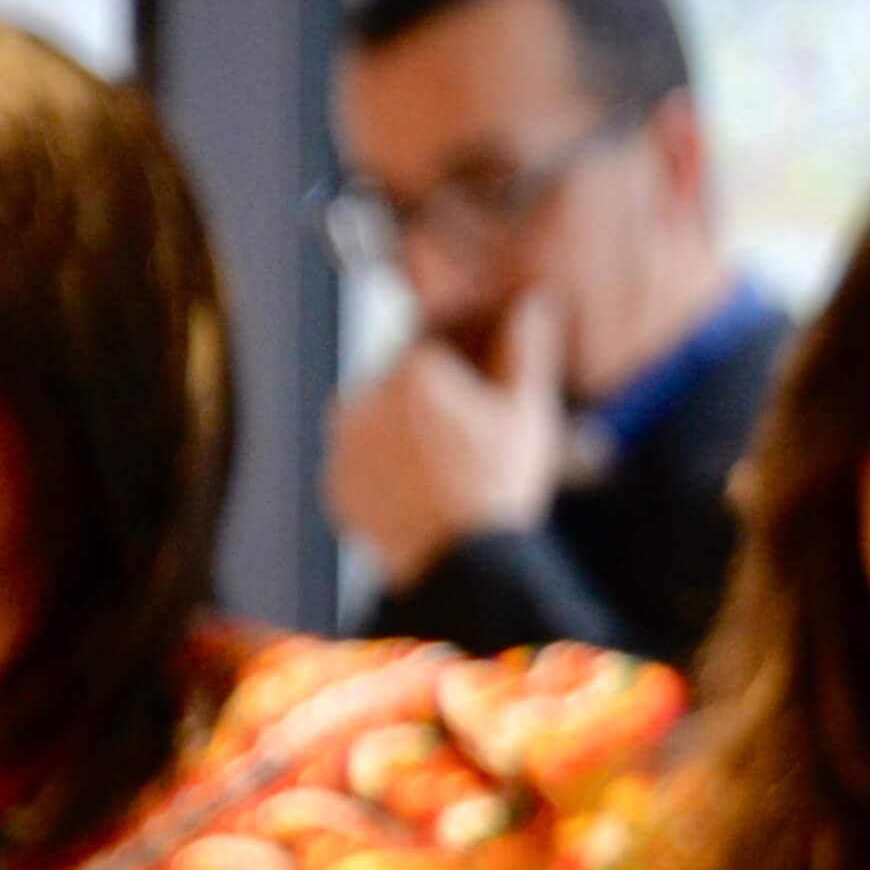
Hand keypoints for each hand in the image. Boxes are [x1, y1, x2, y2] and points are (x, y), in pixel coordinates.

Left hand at [326, 293, 563, 572]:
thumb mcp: (528, 413)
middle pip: (399, 386)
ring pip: (376, 426)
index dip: (458, 369)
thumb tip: (533, 305)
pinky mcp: (336, 486)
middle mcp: (364, 398)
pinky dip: (384, 475)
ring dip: (403, 437)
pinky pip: (360, 467)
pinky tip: (422, 494)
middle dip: (428, 404)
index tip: (475, 393)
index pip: (430, 347)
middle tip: (466, 441)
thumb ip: (526, 351)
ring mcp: (344, 446)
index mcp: (412, 371)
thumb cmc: (500, 486)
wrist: (465, 564)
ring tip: (445, 474)